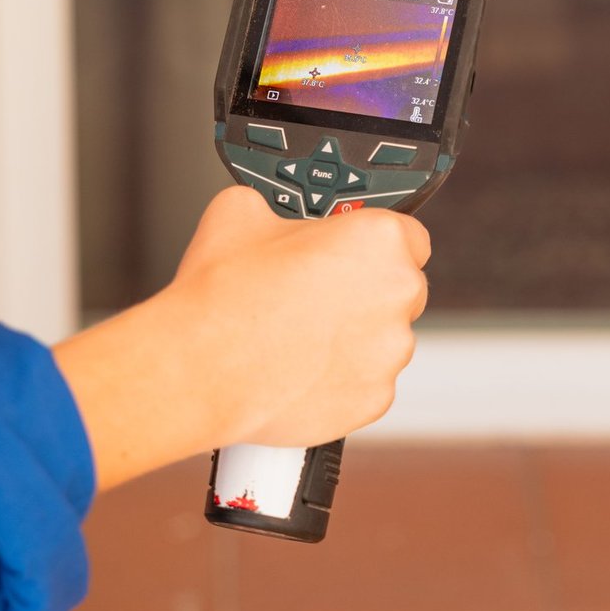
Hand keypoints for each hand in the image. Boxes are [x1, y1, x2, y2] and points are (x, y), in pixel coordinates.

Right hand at [54, 187, 429, 490]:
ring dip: (353, 336)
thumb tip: (274, 217)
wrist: (200, 367)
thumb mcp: (242, 212)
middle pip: (399, 288)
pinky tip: (299, 366)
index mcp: (378, 239)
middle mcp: (397, 294)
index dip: (373, 243)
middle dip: (364, 290)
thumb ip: (280, 211)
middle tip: (315, 293)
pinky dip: (341, 377)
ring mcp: (389, 352)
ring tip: (298, 334)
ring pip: (383, 339)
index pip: (409, 235)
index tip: (351, 251)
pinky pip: (366, 382)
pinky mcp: (374, 399)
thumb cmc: (223, 294)